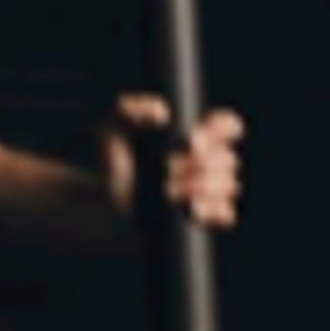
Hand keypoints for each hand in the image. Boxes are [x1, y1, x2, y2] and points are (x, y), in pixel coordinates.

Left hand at [101, 94, 244, 227]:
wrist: (101, 208)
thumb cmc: (108, 168)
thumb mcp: (111, 132)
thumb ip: (128, 110)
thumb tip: (161, 112)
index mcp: (193, 139)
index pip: (226, 126)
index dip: (220, 130)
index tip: (193, 141)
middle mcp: (205, 164)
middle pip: (228, 159)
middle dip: (201, 165)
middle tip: (168, 170)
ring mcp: (207, 193)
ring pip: (228, 185)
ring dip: (201, 187)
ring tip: (169, 190)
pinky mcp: (203, 220)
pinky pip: (225, 214)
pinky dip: (211, 211)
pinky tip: (188, 208)